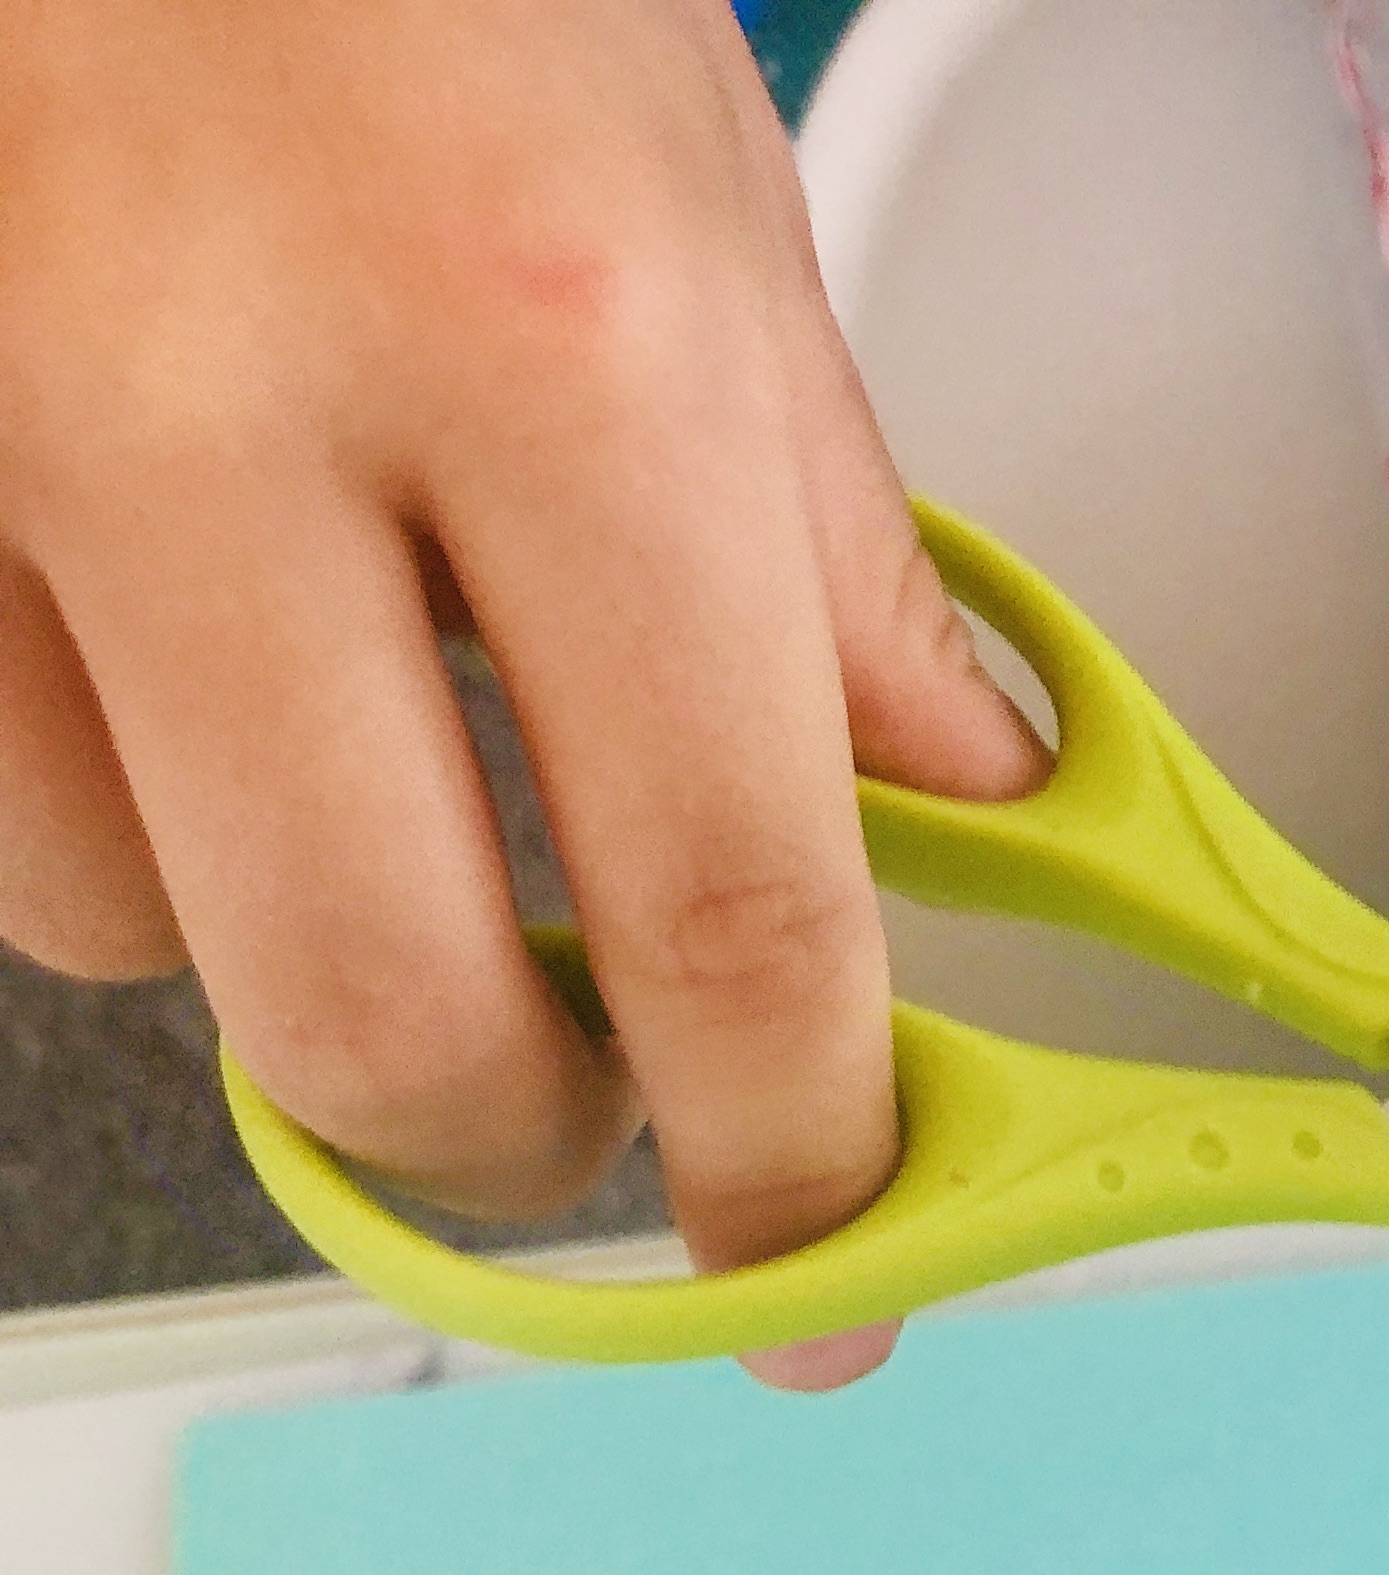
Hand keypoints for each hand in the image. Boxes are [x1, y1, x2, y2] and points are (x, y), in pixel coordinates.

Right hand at [0, 0, 1043, 1386]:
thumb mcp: (698, 194)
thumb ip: (831, 548)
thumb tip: (966, 809)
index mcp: (544, 332)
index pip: (723, 906)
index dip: (794, 1156)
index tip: (830, 1256)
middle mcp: (212, 394)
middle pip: (376, 1018)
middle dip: (524, 1141)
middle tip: (609, 1109)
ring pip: (126, 930)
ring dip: (283, 930)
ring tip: (369, 759)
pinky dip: (111, 800)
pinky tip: (193, 660)